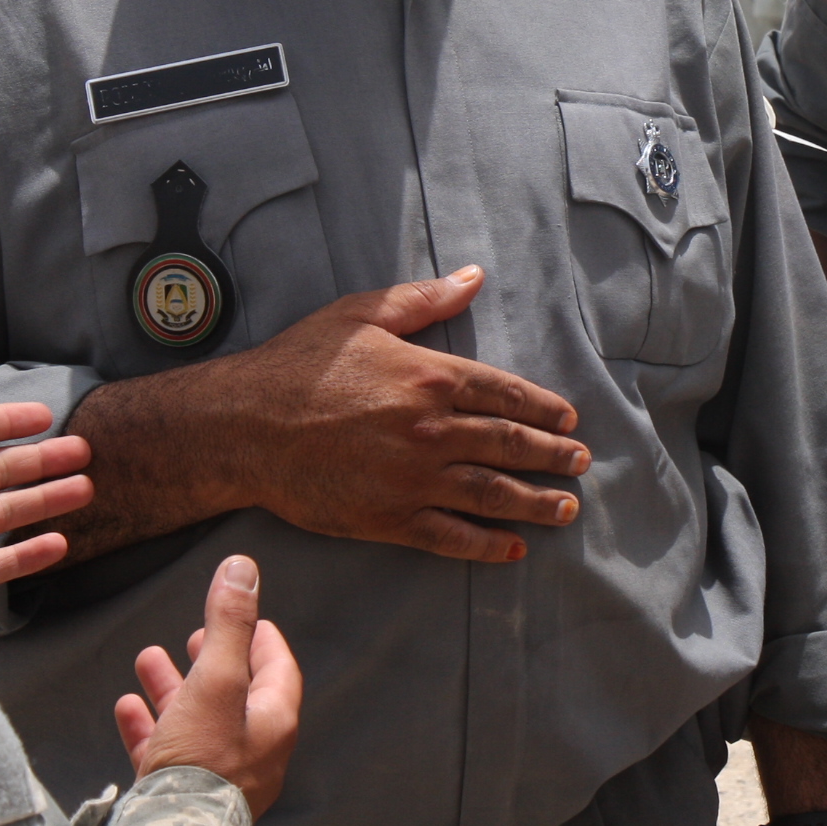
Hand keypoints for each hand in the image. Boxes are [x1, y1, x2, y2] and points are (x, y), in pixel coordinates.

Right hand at [115, 554, 301, 817]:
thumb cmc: (203, 762)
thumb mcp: (216, 679)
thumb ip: (227, 624)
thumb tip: (243, 568)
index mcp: (272, 722)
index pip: (277, 669)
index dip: (260, 638)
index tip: (246, 617)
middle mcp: (251, 750)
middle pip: (233, 694)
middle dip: (210, 661)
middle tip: (194, 637)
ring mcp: (215, 775)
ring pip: (195, 720)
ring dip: (172, 688)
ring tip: (149, 660)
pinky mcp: (180, 795)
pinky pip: (166, 752)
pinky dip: (148, 725)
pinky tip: (127, 707)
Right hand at [231, 267, 588, 560]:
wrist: (245, 425)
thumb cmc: (301, 363)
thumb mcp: (364, 314)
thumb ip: (425, 299)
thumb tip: (474, 277)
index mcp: (431, 375)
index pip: (506, 393)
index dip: (544, 409)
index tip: (569, 419)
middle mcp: (431, 428)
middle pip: (509, 444)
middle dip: (552, 456)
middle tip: (581, 463)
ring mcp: (412, 477)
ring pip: (491, 492)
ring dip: (535, 502)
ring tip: (566, 509)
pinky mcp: (388, 517)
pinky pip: (449, 535)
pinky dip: (486, 544)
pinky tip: (512, 549)